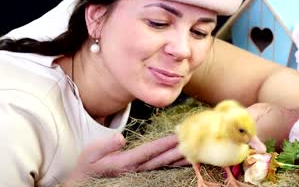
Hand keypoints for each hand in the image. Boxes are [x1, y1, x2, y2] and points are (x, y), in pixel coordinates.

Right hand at [63, 133, 189, 185]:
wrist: (84, 184)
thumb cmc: (87, 167)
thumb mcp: (90, 154)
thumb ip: (105, 146)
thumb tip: (120, 138)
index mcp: (126, 163)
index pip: (150, 151)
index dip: (165, 143)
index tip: (178, 135)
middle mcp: (137, 170)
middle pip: (162, 158)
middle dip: (178, 149)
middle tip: (194, 140)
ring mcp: (141, 174)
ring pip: (165, 165)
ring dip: (180, 157)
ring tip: (196, 149)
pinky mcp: (143, 174)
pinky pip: (163, 168)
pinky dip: (175, 163)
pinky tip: (186, 160)